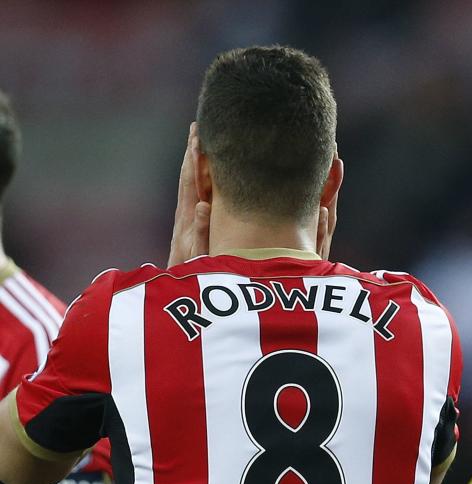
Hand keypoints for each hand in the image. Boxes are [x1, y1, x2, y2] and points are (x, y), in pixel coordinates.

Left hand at [168, 123, 210, 267]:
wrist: (183, 292)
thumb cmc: (194, 277)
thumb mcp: (199, 256)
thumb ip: (201, 232)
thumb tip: (202, 205)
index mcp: (188, 216)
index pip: (191, 181)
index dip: (194, 158)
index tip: (197, 136)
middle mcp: (188, 212)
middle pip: (191, 175)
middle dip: (195, 151)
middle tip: (198, 126)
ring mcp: (192, 216)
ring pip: (196, 182)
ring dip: (199, 160)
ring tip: (203, 138)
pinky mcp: (198, 222)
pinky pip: (202, 193)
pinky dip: (206, 176)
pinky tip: (212, 167)